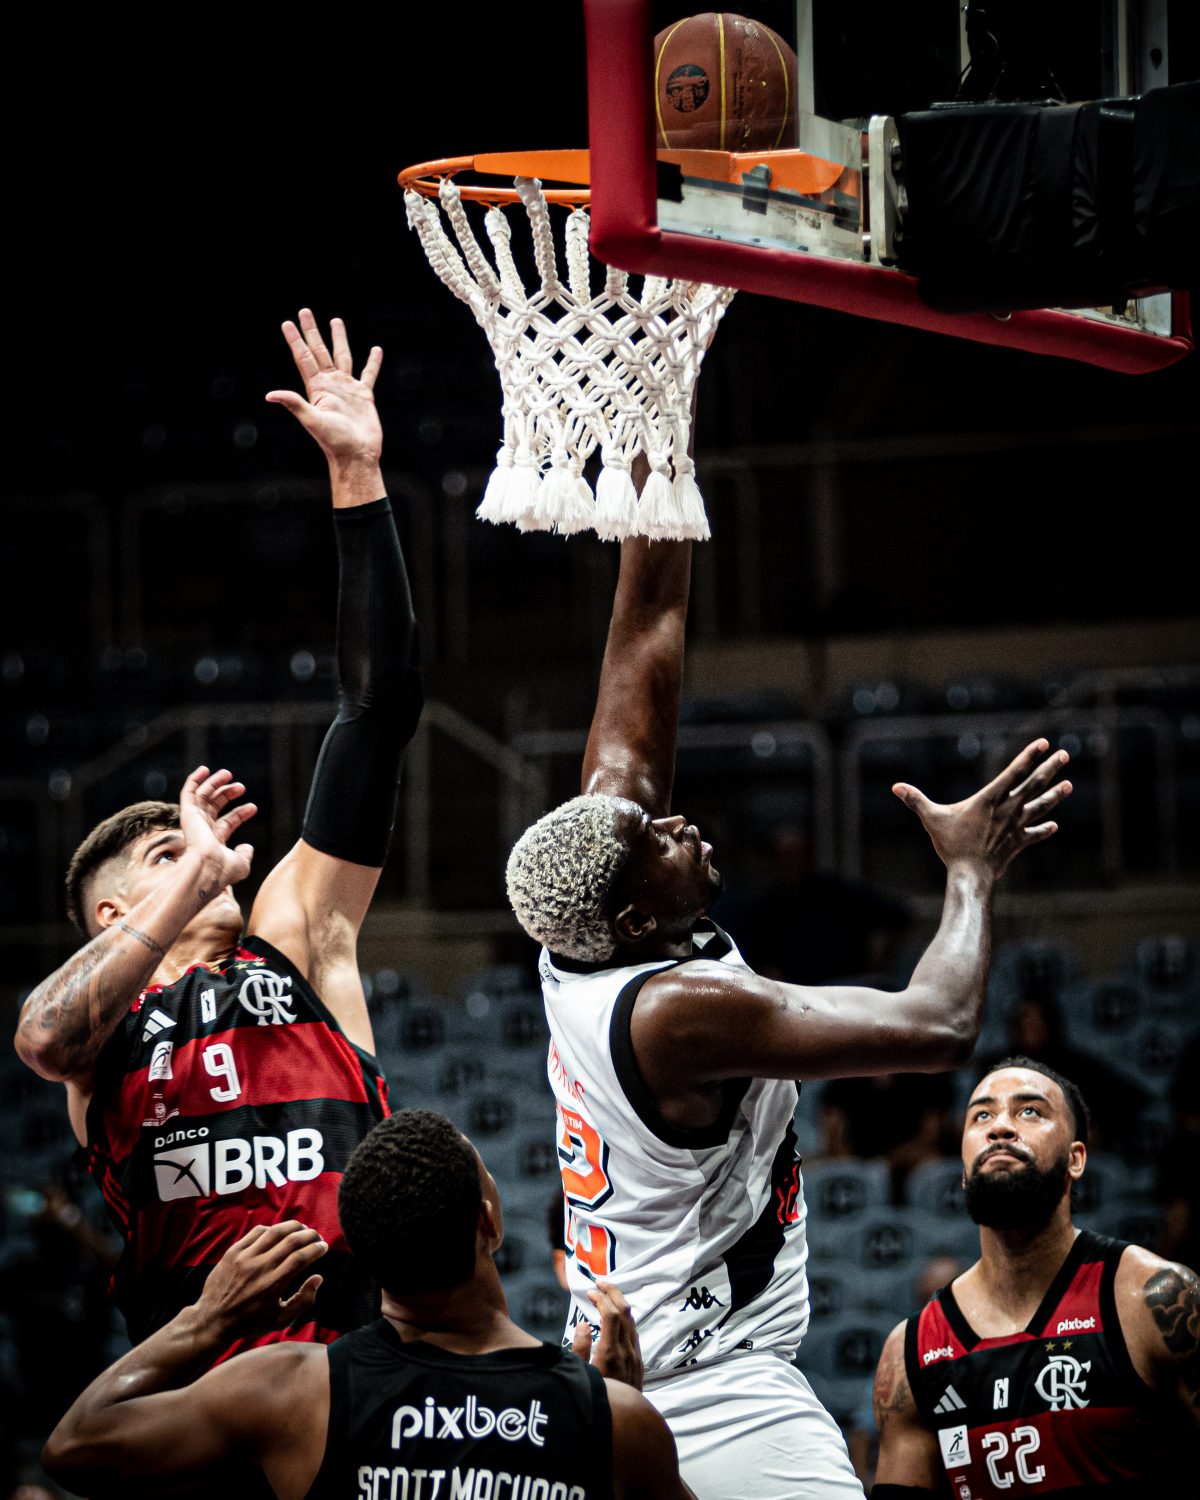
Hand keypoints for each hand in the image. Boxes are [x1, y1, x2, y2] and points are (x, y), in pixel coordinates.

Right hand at [179, 766, 256, 888]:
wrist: (207, 867)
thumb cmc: (223, 869)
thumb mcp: (241, 864)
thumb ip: (245, 855)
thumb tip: (248, 846)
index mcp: (214, 842)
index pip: (227, 822)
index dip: (240, 813)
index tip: (253, 807)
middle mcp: (202, 831)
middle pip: (214, 806)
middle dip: (227, 794)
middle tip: (241, 787)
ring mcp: (194, 822)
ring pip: (202, 797)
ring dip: (214, 783)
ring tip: (228, 773)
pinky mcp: (187, 814)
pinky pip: (188, 794)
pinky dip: (194, 781)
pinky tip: (204, 770)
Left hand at [196, 1221, 327, 1333]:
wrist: (213, 1320)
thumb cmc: (249, 1322)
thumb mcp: (280, 1321)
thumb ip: (303, 1301)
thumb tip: (318, 1278)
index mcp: (273, 1284)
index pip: (301, 1257)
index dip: (316, 1248)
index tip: (324, 1247)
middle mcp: (260, 1267)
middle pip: (291, 1240)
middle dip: (310, 1235)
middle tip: (317, 1236)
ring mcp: (245, 1257)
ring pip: (275, 1231)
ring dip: (293, 1227)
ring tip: (302, 1229)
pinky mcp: (233, 1252)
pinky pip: (257, 1232)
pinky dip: (272, 1229)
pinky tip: (279, 1233)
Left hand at [266, 309, 382, 467]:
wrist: (356, 455)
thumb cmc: (334, 442)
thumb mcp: (312, 420)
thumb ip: (294, 404)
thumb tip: (269, 395)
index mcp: (317, 388)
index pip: (303, 358)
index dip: (295, 340)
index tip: (287, 323)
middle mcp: (330, 385)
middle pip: (319, 351)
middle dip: (312, 331)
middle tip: (305, 311)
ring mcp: (347, 388)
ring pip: (343, 357)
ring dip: (339, 339)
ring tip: (336, 321)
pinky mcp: (364, 395)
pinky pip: (369, 374)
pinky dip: (372, 362)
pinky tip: (375, 350)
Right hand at [571, 1281, 643, 1390]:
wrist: (622, 1425)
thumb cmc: (596, 1401)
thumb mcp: (580, 1378)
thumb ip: (580, 1351)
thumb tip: (583, 1325)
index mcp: (610, 1353)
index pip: (611, 1315)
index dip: (601, 1299)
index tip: (589, 1292)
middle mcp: (626, 1351)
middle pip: (625, 1311)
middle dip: (613, 1292)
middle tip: (599, 1282)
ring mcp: (635, 1356)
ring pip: (631, 1320)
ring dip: (619, 1303)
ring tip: (606, 1293)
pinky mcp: (639, 1361)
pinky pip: (634, 1331)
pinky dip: (624, 1317)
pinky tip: (615, 1316)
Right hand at [893, 738, 1071, 879]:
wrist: (971, 875)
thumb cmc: (952, 846)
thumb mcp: (932, 819)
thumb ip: (916, 801)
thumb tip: (896, 787)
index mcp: (990, 799)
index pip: (1013, 772)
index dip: (1029, 757)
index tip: (1043, 743)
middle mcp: (1008, 810)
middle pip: (1034, 785)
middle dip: (1050, 768)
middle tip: (1065, 754)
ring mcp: (1015, 827)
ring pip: (1040, 807)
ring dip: (1055, 795)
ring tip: (1068, 785)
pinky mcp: (1017, 843)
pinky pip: (1034, 834)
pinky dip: (1044, 830)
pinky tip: (1053, 825)